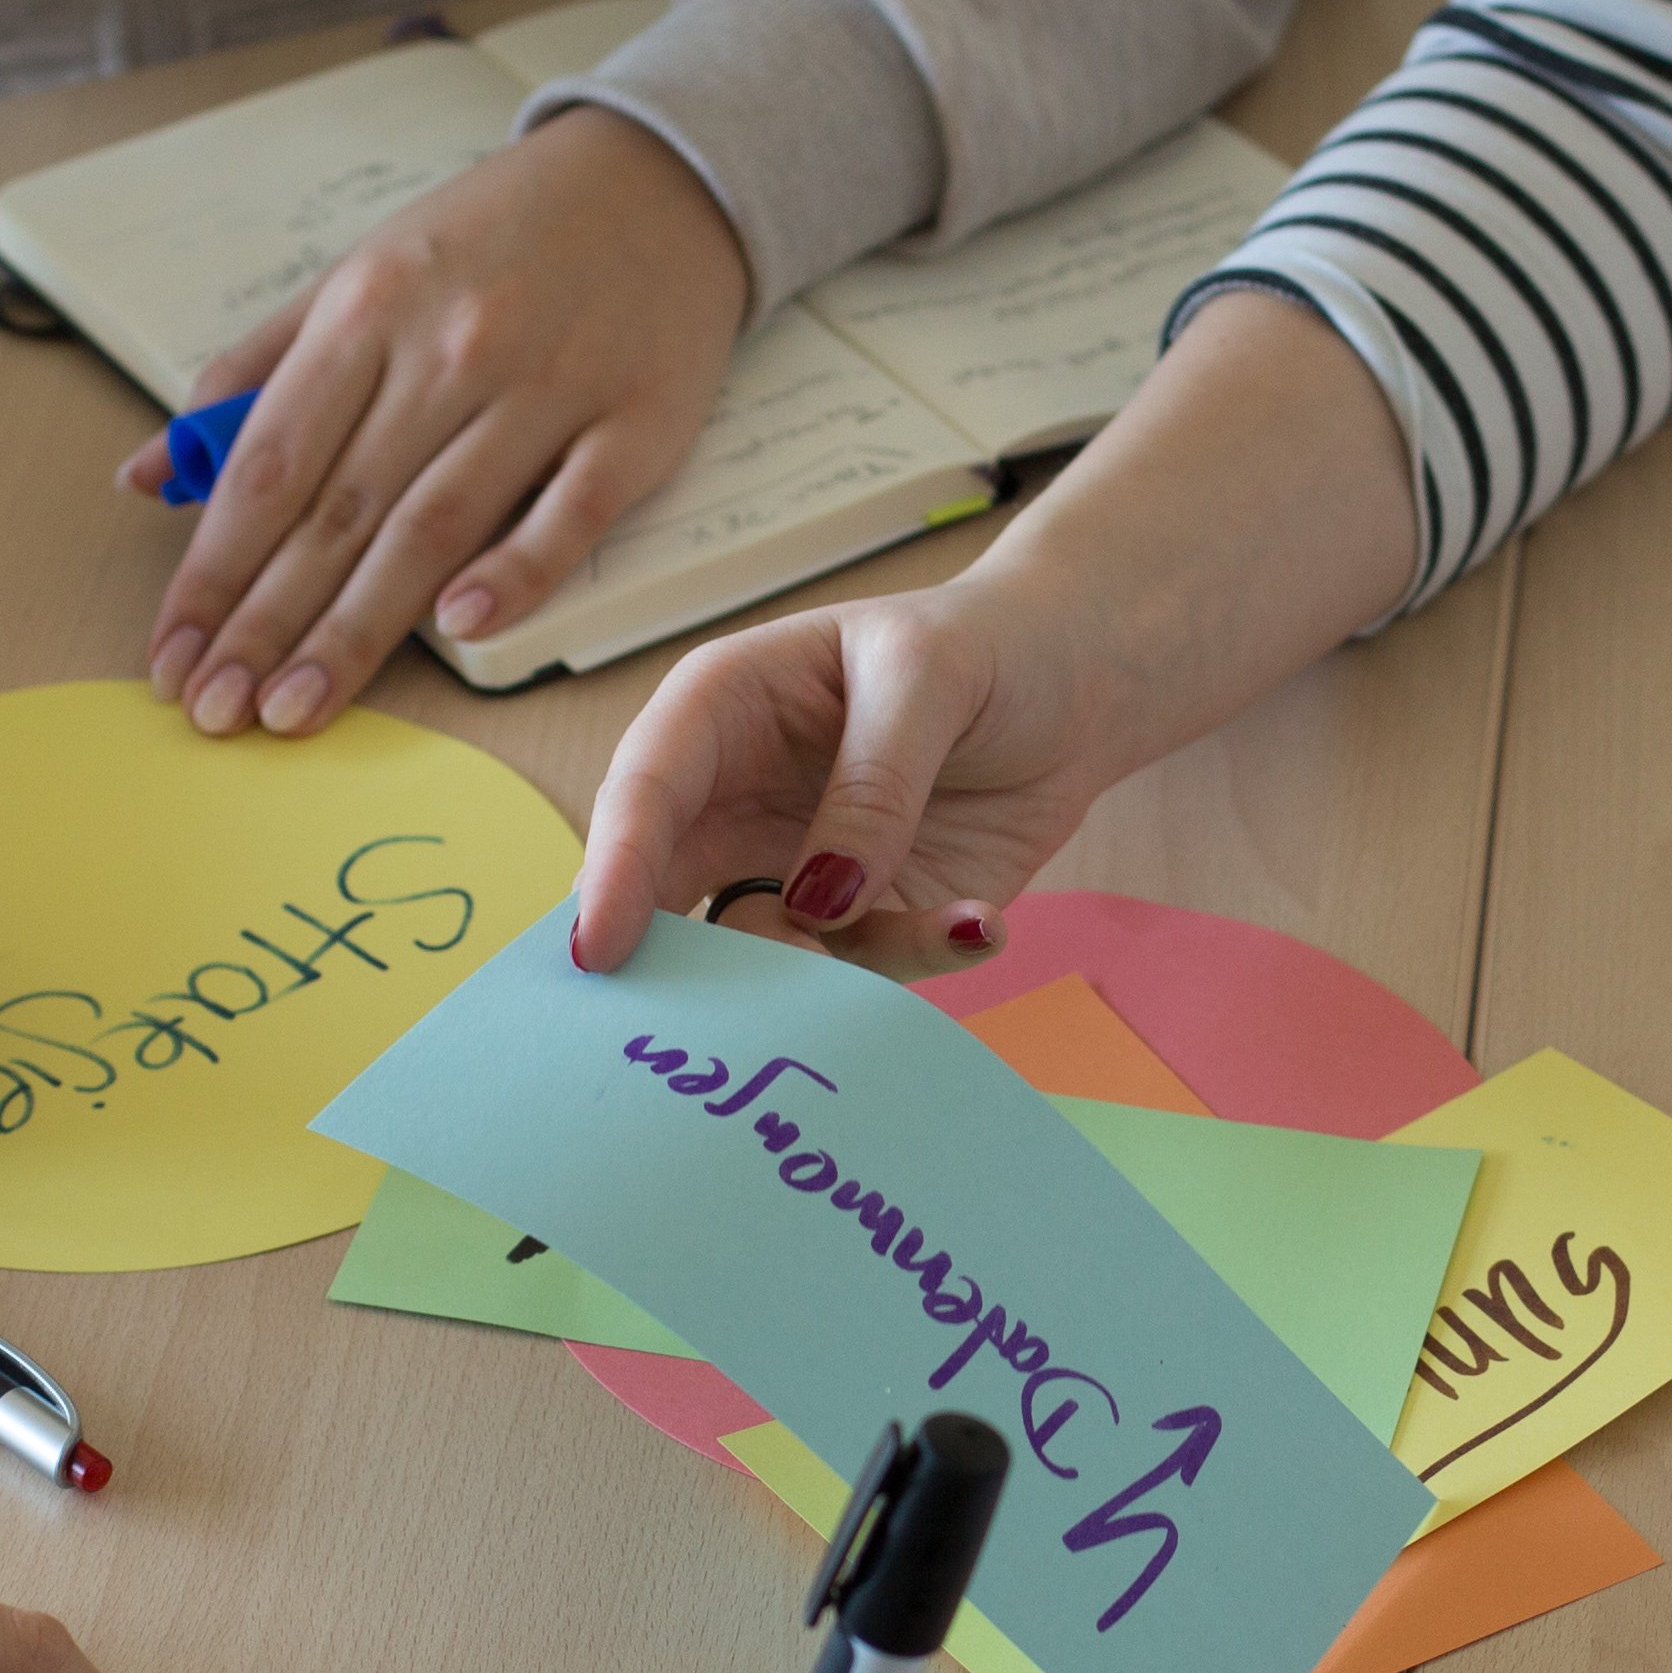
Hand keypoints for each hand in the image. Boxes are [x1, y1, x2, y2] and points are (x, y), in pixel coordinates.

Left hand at [128, 105, 751, 738]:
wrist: (658, 179)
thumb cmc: (495, 237)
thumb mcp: (359, 274)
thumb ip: (253, 375)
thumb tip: (145, 475)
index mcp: (367, 308)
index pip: (268, 465)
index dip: (212, 569)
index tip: (172, 653)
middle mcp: (450, 348)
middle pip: (339, 510)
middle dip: (266, 623)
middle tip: (217, 712)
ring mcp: (548, 387)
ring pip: (434, 525)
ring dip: (358, 629)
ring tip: (296, 708)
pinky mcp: (638, 424)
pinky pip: (570, 511)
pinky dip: (516, 569)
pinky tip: (459, 628)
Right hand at [565, 563, 1131, 972]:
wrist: (1073, 688)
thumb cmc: (986, 649)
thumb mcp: (929, 677)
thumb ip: (874, 782)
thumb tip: (820, 901)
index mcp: (720, 711)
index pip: (645, 791)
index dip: (614, 871)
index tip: (599, 952)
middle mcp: (734, 801)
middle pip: (663, 895)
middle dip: (673, 962)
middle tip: (696, 1023)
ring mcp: (796, 871)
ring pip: (756, 955)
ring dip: (807, 979)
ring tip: (896, 940)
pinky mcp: (863, 925)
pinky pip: (861, 972)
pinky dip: (915, 961)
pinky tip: (978, 921)